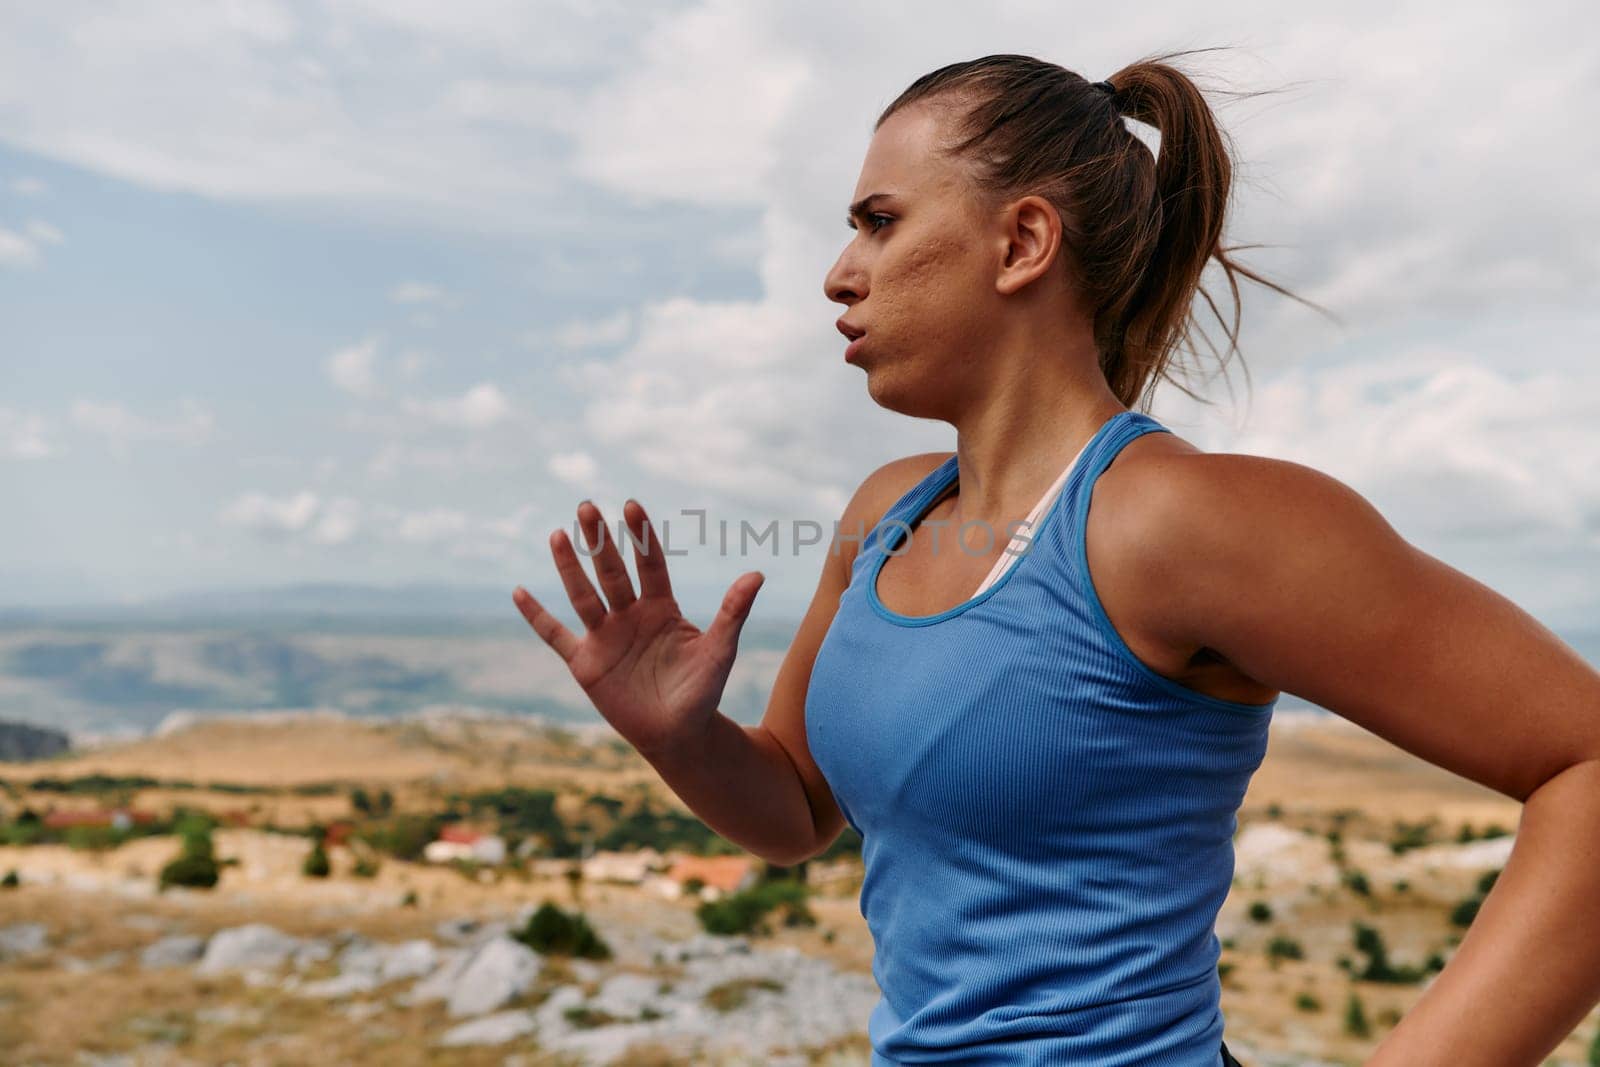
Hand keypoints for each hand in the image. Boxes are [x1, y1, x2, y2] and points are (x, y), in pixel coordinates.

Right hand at [512, 498, 764, 759]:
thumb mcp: (720, 650)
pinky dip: (537, 616)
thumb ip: (733, 612)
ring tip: (558, 535)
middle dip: (600, 541)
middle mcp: (630, 615)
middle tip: (587, 506)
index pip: (649, 564)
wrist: (679, 734)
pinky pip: (555, 635)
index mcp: (661, 607)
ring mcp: (605, 637)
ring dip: (570, 567)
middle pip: (611, 571)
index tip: (632, 507)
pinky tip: (519, 592)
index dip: (641, 537)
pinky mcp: (585, 663)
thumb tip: (757, 574)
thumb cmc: (702, 691)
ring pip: (583, 595)